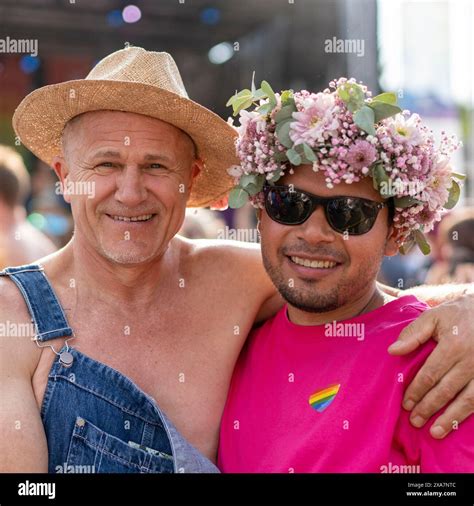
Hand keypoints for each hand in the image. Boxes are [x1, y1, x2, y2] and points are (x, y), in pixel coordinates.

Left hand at [388, 291, 473, 438]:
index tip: (405, 403)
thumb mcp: (434, 316)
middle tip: (414, 421)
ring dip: (450, 418)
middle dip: (429, 408)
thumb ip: (414, 333)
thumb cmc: (458, 314)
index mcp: (453, 345)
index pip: (430, 374)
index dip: (417, 390)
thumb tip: (393, 350)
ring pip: (467, 400)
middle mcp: (471, 361)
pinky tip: (457, 424)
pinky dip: (469, 414)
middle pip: (446, 390)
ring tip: (435, 432)